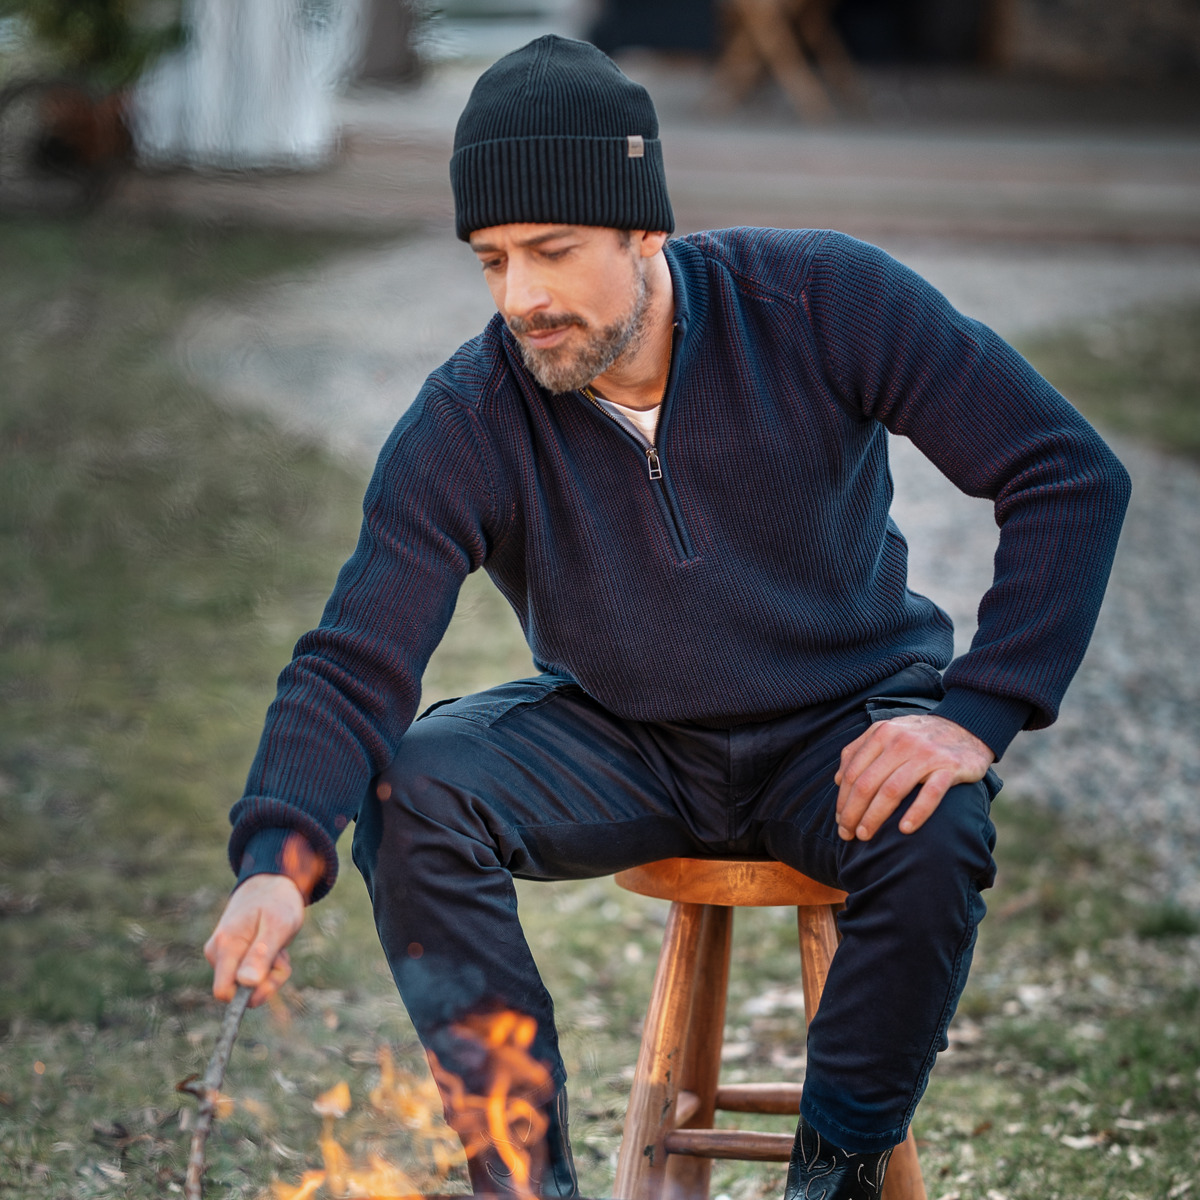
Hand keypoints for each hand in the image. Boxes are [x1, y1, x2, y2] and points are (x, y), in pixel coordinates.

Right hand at [205, 874, 305, 1006]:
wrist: (272, 883)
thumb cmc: (277, 902)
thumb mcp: (278, 925)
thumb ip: (261, 954)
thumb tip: (245, 984)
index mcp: (225, 945)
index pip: (224, 992)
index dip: (249, 994)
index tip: (272, 973)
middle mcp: (217, 953)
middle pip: (241, 992)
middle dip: (267, 980)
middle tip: (281, 952)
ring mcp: (222, 956)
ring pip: (249, 985)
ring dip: (271, 971)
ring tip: (277, 944)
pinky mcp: (232, 958)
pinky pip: (252, 976)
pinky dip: (268, 966)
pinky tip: (273, 946)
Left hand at [834, 713, 992, 841]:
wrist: (968, 726)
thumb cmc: (920, 737)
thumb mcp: (888, 733)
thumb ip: (860, 750)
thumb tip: (837, 780)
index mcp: (882, 733)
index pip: (852, 772)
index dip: (842, 800)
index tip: (840, 821)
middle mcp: (901, 742)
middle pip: (867, 783)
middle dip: (852, 813)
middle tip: (848, 835)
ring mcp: (926, 754)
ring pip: (892, 790)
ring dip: (875, 816)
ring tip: (865, 836)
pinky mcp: (950, 767)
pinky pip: (930, 793)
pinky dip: (916, 813)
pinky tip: (904, 830)